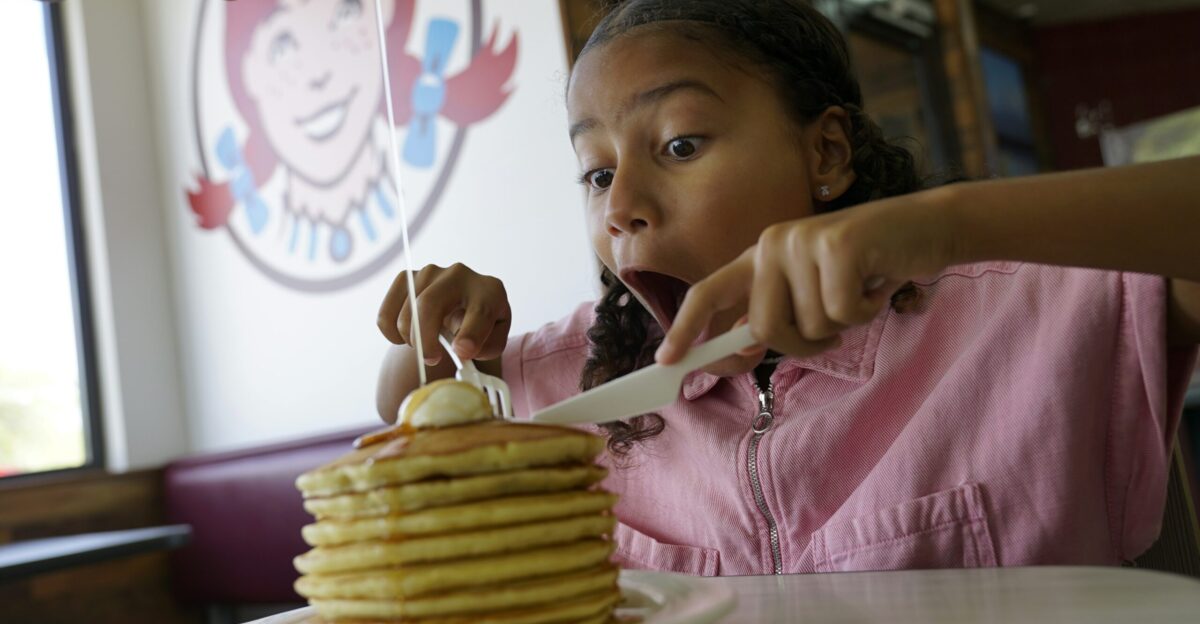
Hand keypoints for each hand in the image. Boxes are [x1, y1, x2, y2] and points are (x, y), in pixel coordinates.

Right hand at [377, 263, 510, 365]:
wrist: (463, 309)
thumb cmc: (481, 329)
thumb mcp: (492, 342)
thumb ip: (484, 348)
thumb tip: (461, 350)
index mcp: (490, 291)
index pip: (480, 311)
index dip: (470, 334)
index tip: (462, 352)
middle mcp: (460, 274)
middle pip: (430, 304)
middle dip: (424, 338)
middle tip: (430, 359)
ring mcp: (431, 272)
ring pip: (407, 313)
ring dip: (411, 339)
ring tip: (425, 346)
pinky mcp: (406, 278)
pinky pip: (387, 313)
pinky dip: (391, 333)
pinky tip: (407, 337)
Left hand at [657, 189, 957, 364]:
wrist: (927, 226)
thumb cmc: (868, 268)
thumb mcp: (814, 292)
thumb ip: (776, 315)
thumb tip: (736, 349)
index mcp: (759, 257)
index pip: (708, 292)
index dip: (685, 328)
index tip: (668, 361)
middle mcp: (772, 244)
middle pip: (764, 328)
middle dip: (802, 344)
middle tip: (834, 330)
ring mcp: (802, 241)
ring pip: (809, 327)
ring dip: (843, 326)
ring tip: (860, 291)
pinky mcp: (838, 246)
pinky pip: (843, 314)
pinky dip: (867, 311)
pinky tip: (877, 284)